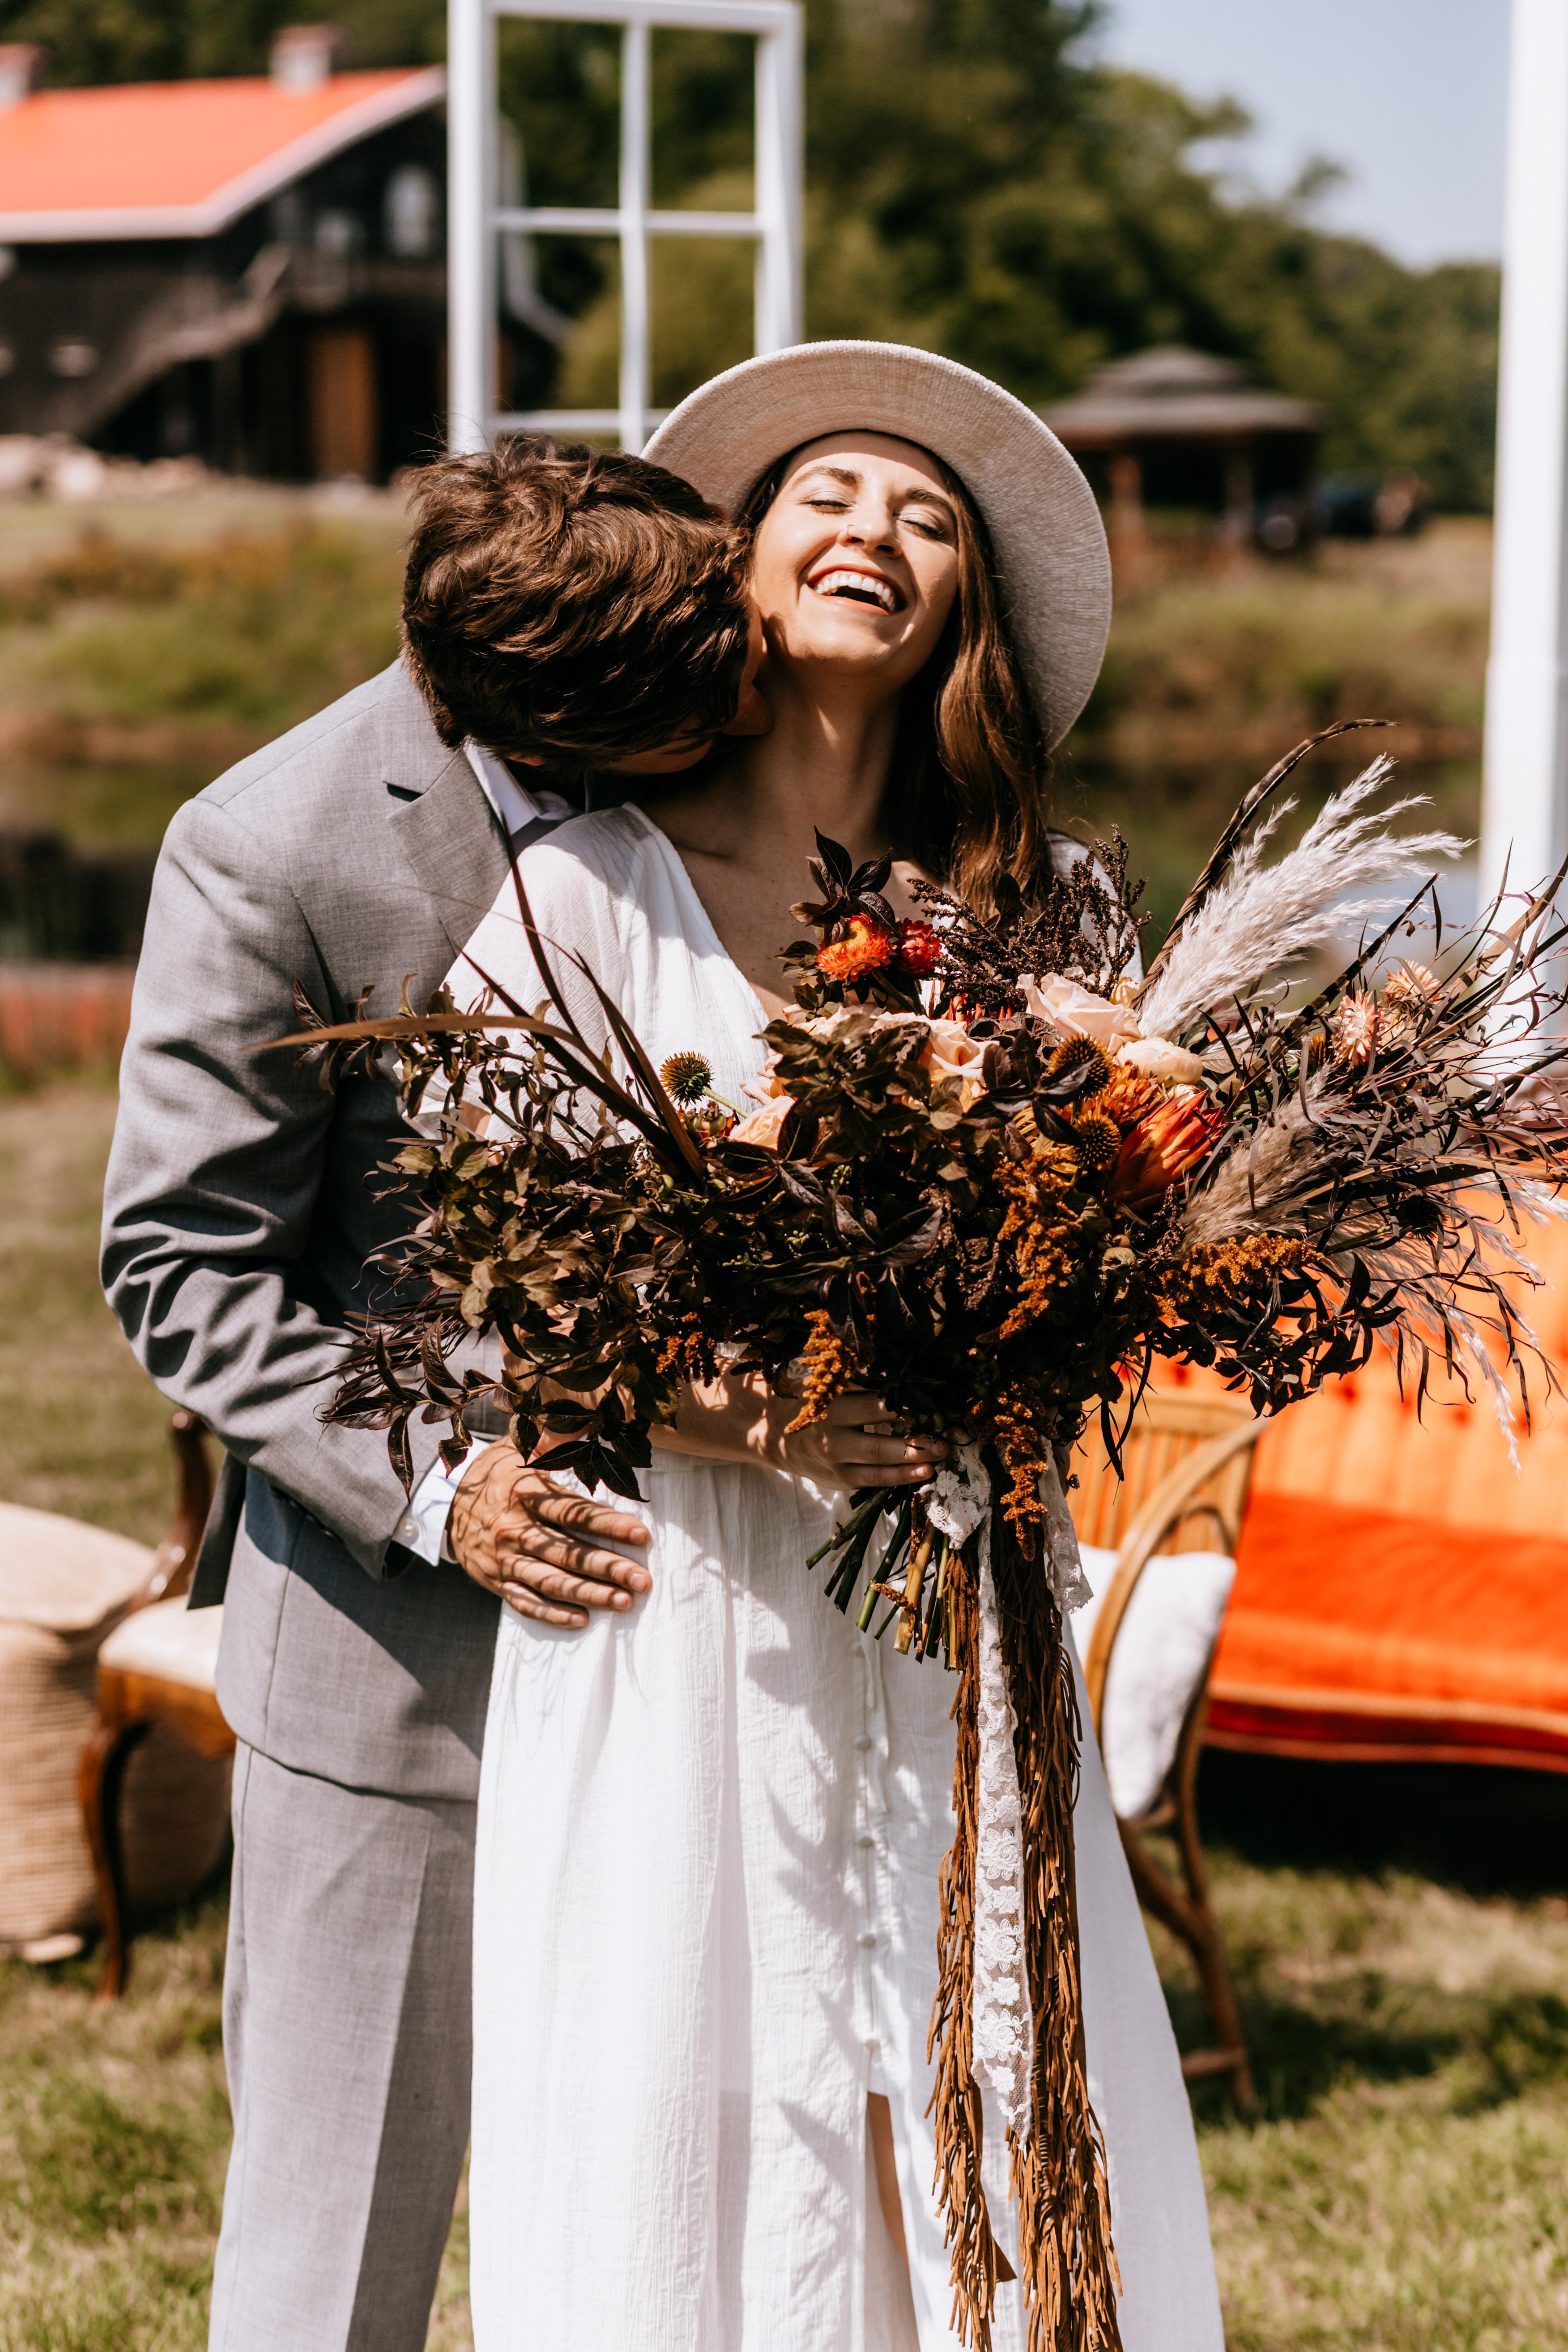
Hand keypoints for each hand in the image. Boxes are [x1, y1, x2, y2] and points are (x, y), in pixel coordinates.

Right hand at [449, 1442, 650, 1628]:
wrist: (443, 1504)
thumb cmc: (496, 1472)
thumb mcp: (518, 1446)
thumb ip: (555, 1434)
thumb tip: (593, 1414)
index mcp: (523, 1495)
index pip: (572, 1513)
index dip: (607, 1525)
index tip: (642, 1536)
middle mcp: (513, 1530)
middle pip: (567, 1554)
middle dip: (607, 1568)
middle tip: (642, 1581)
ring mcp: (502, 1560)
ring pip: (550, 1582)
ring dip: (588, 1595)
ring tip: (623, 1603)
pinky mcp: (495, 1581)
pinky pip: (525, 1602)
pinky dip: (552, 1614)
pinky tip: (582, 1620)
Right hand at [771, 1391, 947, 1488]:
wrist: (770, 1433)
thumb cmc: (807, 1400)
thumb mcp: (828, 1386)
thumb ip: (860, 1386)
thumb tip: (906, 1382)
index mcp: (832, 1409)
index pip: (876, 1408)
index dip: (907, 1407)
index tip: (934, 1403)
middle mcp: (833, 1440)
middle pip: (881, 1446)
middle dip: (917, 1445)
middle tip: (944, 1442)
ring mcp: (836, 1465)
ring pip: (879, 1469)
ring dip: (912, 1466)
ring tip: (938, 1462)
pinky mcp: (839, 1481)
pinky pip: (873, 1481)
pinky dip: (898, 1478)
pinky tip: (921, 1474)